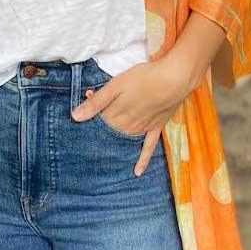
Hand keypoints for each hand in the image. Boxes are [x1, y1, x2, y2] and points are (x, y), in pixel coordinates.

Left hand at [70, 57, 203, 175]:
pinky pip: (148, 147)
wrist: (175, 78)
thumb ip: (96, 102)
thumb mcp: (115, 85)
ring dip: (116, 139)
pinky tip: (137, 172)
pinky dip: (142, 159)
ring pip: (125, 139)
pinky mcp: (157, 127)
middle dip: (102, 123)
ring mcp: (143, 129)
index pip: (97, 120)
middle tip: (99, 113)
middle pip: (110, 130)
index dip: (92, 110)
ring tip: (109, 137)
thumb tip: (75, 117)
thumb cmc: (144, 78)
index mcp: (116, 116)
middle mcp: (128, 127)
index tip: (89, 97)